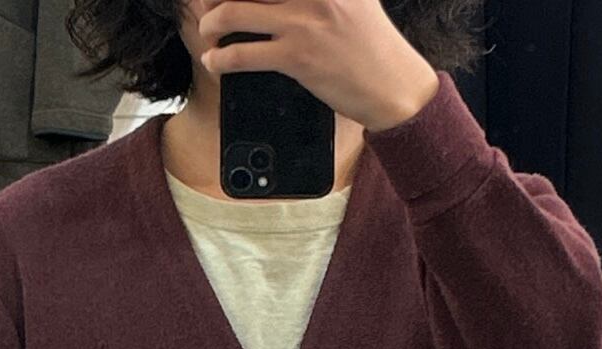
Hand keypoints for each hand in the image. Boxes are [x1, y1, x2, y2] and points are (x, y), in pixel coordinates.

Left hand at [194, 0, 440, 132]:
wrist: (393, 86)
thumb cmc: (373, 45)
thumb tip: (281, 2)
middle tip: (208, 4)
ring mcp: (303, 22)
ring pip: (235, 12)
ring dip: (212, 23)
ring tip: (209, 31)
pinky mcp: (297, 57)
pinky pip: (244, 54)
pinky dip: (221, 59)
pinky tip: (215, 61)